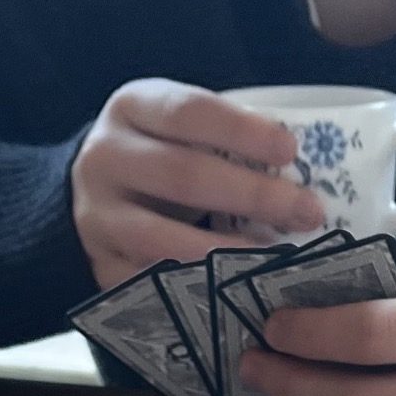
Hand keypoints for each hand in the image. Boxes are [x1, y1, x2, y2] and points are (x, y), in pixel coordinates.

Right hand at [70, 79, 326, 291]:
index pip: (189, 113)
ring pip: (162, 239)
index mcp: (131, 107)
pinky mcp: (99, 266)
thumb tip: (298, 170)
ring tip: (276, 256)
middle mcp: (104, 160)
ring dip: (227, 252)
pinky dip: (197, 287)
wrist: (89, 193)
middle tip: (305, 212)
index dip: (242, 131)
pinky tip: (235, 285)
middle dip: (252, 195)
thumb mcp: (178, 125)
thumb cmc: (158, 152)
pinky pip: (150, 283)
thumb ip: (222, 136)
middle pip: (182, 176)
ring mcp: (96, 218)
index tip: (290, 150)